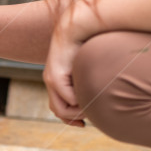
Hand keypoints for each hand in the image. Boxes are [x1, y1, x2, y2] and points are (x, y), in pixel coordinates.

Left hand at [42, 0, 97, 126]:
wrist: (77, 26)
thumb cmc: (87, 43)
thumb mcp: (87, 66)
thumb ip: (89, 80)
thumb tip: (100, 93)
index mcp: (56, 78)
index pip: (58, 106)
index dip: (70, 117)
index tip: (83, 124)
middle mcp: (50, 79)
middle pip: (58, 110)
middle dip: (72, 119)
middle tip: (84, 123)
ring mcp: (50, 78)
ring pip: (61, 108)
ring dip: (76, 112)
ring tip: (89, 108)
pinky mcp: (55, 77)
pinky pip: (68, 98)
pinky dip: (78, 102)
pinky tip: (89, 98)